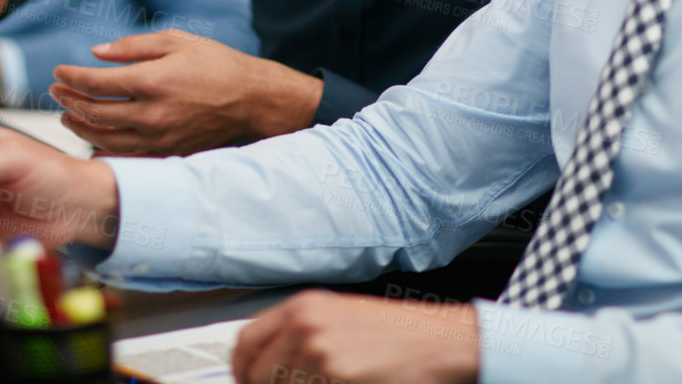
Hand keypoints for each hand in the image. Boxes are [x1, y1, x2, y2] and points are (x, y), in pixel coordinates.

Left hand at [50, 33, 322, 155]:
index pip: (95, 82)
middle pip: (94, 112)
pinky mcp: (166, 151)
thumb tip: (97, 53)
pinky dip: (103, 149)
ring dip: (80, 127)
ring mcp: (158, 137)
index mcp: (152, 81)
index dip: (71, 76)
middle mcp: (151, 113)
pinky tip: (93, 141)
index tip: (59, 72)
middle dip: (69, 100)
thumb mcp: (178, 41)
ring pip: (103, 139)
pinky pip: (125, 156)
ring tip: (68, 116)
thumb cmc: (217, 64)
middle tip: (56, 91)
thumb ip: (134, 46)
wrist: (253, 100)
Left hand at [233, 291, 479, 383]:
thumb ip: (300, 335)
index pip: (244, 343)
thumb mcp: (341, 319)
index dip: (241, 370)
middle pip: (255, 374)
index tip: (246, 382)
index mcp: (303, 306)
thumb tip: (266, 364)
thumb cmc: (397, 332)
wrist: (440, 342)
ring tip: (335, 382)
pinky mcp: (334, 375)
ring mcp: (318, 351)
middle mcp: (304, 323)